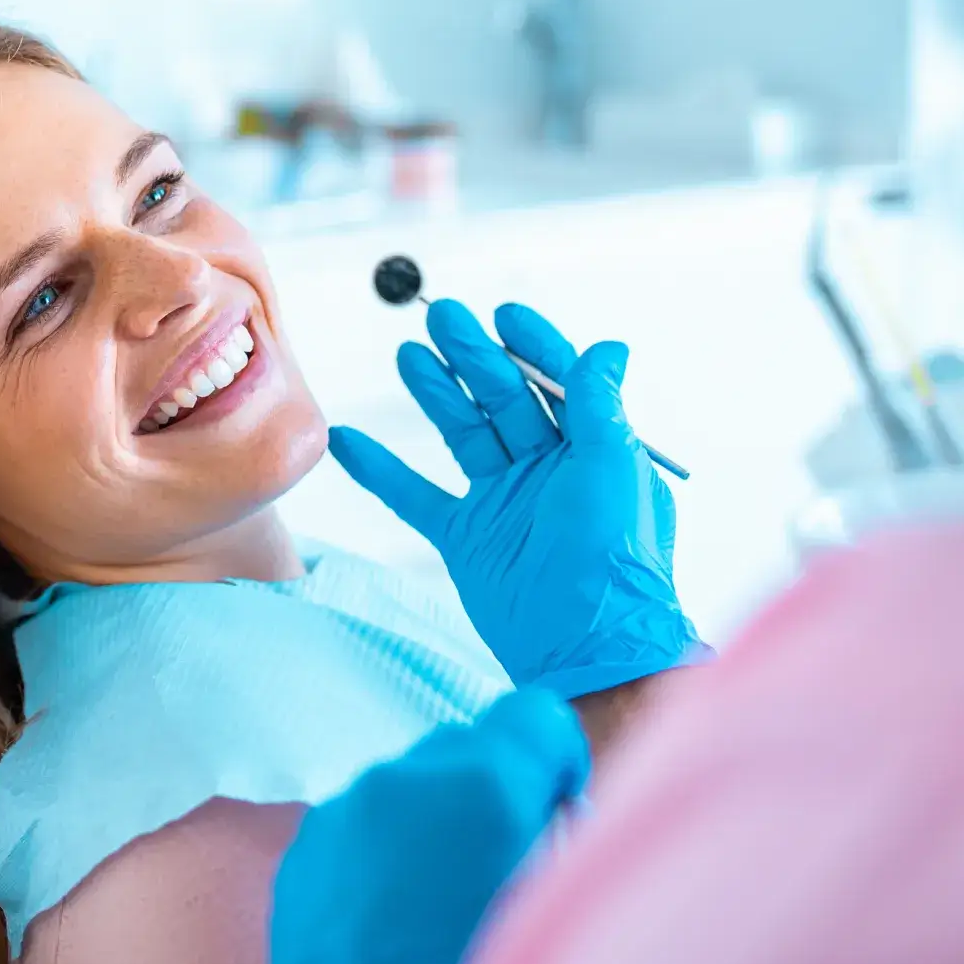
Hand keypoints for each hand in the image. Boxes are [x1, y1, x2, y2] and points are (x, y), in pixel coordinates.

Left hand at [270, 688, 587, 963]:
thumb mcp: (553, 899)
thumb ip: (558, 830)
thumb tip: (550, 807)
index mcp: (483, 784)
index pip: (535, 715)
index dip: (555, 763)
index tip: (557, 810)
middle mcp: (404, 779)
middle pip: (465, 745)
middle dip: (489, 792)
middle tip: (497, 868)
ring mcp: (343, 813)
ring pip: (406, 785)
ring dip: (430, 821)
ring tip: (439, 904)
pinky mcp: (302, 854)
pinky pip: (357, 824)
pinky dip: (382, 852)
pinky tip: (392, 920)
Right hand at [329, 300, 700, 699]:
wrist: (587, 650)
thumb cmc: (614, 560)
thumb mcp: (614, 469)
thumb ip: (600, 407)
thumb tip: (608, 349)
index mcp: (588, 450)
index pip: (556, 382)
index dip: (531, 344)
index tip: (503, 313)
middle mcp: (546, 470)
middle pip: (502, 398)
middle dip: (471, 355)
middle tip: (440, 316)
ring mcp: (503, 502)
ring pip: (462, 433)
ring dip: (435, 393)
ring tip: (407, 353)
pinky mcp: (466, 538)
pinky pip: (416, 495)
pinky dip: (381, 470)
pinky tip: (348, 440)